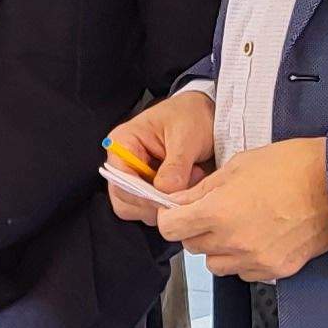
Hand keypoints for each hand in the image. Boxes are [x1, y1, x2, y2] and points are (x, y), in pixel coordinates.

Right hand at [105, 89, 218, 222]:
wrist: (208, 117)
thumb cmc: (191, 117)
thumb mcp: (186, 136)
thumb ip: (176, 165)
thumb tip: (165, 191)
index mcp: (123, 143)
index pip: (119, 179)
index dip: (141, 195)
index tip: (165, 200)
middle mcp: (124, 163)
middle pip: (124, 200)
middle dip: (154, 202)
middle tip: (181, 191)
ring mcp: (137, 179)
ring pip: (138, 209)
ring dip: (164, 205)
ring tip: (188, 182)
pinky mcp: (151, 190)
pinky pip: (153, 210)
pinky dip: (171, 206)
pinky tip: (187, 187)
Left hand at [158, 136, 327, 281]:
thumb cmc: (293, 167)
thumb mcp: (238, 165)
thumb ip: (202, 189)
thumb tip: (178, 201)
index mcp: (219, 211)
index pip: (170, 228)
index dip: (171, 217)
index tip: (178, 211)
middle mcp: (233, 240)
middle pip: (192, 246)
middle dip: (196, 229)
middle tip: (214, 211)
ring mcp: (255, 259)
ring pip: (216, 264)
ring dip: (219, 248)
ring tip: (240, 225)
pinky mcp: (275, 270)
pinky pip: (244, 272)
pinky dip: (244, 259)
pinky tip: (259, 237)